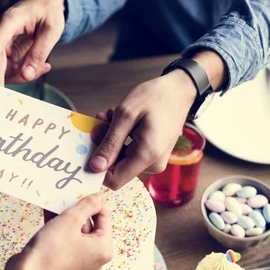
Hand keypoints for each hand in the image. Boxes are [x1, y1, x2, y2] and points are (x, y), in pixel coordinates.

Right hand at [0, 0, 65, 85]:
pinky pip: (7, 70)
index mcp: (11, 19)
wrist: (44, 4)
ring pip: (1, 71)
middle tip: (39, 72)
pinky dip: (23, 72)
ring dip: (22, 75)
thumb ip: (39, 53)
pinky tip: (39, 66)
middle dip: (16, 76)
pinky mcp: (2, 51)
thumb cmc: (48, 12)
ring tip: (43, 66)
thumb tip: (27, 76)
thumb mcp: (51, 32)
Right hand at [10, 194, 112, 269]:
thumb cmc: (51, 249)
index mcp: (104, 250)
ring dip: (67, 220)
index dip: (93, 203)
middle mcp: (96, 260)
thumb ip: (87, 205)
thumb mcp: (70, 220)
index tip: (81, 192)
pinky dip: (61, 231)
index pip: (105, 219)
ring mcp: (81, 265)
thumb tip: (100, 197)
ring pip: (78, 235)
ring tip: (54, 206)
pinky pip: (69, 244)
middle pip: (91, 228)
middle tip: (66, 199)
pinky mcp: (67, 267)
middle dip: (77, 212)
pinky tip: (49, 217)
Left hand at [90, 69, 195, 189]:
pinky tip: (120, 120)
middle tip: (101, 120)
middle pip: (116, 168)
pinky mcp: (153, 155)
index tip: (92, 142)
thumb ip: (110, 142)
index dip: (97, 166)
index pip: (114, 180)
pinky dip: (120, 138)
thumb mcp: (126, 115)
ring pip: (120, 159)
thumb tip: (95, 167)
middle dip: (104, 146)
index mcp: (147, 156)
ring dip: (111, 139)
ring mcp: (154, 161)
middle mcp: (153, 165)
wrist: (178, 90)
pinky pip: (129, 153)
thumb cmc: (154, 97)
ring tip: (111, 116)